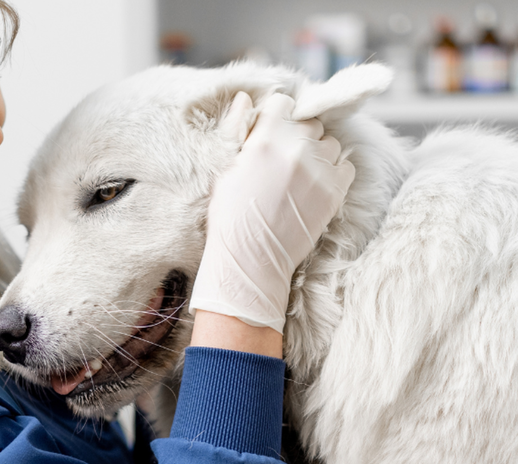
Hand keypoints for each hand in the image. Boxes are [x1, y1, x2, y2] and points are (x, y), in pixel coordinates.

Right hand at [189, 92, 355, 332]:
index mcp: (264, 138)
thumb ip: (236, 128)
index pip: (283, 103)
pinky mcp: (335, 191)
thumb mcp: (223, 168)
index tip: (272, 133)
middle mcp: (296, 148)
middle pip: (310, 122)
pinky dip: (334, 172)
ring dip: (318, 152)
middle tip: (284, 159)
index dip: (277, 117)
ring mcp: (319, 170)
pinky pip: (346, 166)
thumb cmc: (229, 215)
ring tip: (300, 175)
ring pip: (330, 143)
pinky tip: (315, 186)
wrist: (250, 259)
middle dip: (298, 135)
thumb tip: (245, 98)